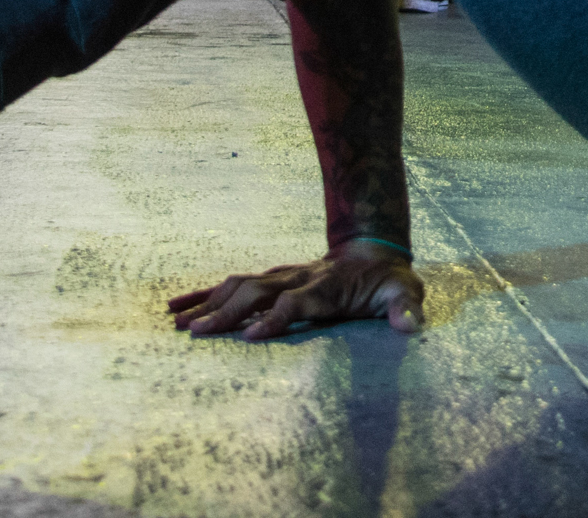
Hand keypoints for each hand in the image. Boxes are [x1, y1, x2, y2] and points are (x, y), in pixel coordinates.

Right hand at [166, 240, 424, 340]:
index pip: (296, 302)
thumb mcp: (405, 292)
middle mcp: (298, 278)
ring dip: (209, 303)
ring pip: (239, 286)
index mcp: (326, 287)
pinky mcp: (270, 279)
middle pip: (257, 293)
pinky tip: (177, 307)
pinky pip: (232, 284)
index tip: (249, 336)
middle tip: (198, 333)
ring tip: (178, 324)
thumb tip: (410, 325)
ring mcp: (281, 276)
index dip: (275, 317)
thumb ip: (406, 308)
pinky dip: (203, 293)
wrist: (373, 250)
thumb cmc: (387, 281)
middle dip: (228, 312)